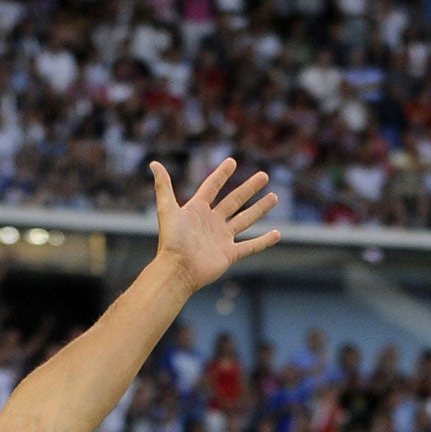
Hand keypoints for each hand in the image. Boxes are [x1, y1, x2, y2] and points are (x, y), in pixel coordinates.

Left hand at [149, 158, 279, 295]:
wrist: (178, 270)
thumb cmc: (171, 241)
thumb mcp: (167, 209)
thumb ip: (163, 186)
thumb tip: (153, 163)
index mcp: (197, 210)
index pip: (212, 187)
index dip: (221, 175)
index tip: (232, 161)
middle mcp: (212, 222)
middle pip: (234, 201)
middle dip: (249, 188)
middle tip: (264, 176)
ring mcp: (222, 238)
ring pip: (245, 220)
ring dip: (260, 209)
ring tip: (274, 197)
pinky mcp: (229, 254)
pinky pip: (250, 246)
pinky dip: (264, 241)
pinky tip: (277, 234)